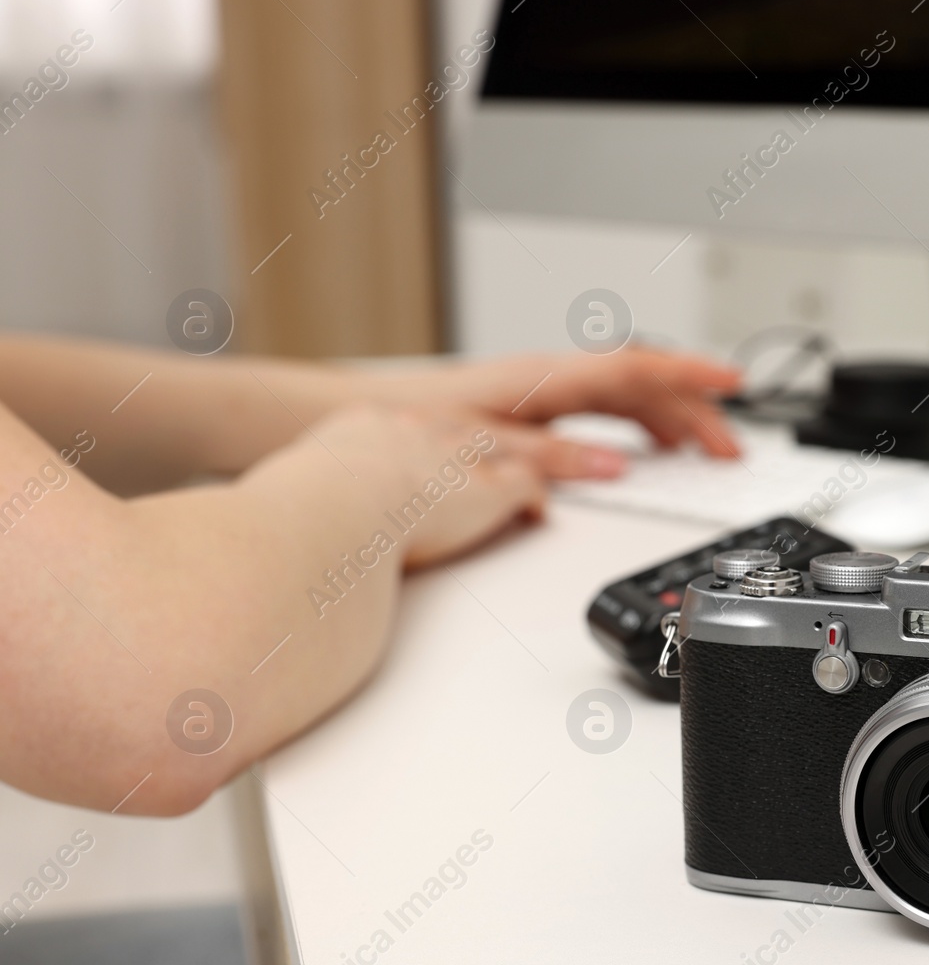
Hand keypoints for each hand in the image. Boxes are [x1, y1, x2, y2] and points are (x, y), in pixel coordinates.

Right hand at [307, 405, 622, 566]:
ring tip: (603, 466)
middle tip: (531, 446)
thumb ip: (308, 508)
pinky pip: (527, 485)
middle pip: (480, 425)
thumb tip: (294, 539)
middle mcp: (416, 429)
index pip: (417, 428)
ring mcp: (453, 453)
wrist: (316, 514)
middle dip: (514, 436)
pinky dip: (541, 499)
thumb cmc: (289, 518)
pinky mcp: (482, 487)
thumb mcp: (290, 496)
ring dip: (566, 458)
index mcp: (364, 427)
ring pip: (525, 445)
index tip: (448, 457)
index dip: (440, 445)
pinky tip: (545, 514)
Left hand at [366, 347, 743, 459]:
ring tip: (701, 451)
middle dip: (694, 410)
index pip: (636, 367)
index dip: (689, 373)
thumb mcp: (494, 447)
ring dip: (670, 418)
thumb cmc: (425, 422)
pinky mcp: (542, 402)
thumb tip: (617, 468)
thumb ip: (558, 460)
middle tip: (729, 448)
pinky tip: (648, 449)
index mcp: (550, 378)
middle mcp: (556, 375)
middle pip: (643, 384)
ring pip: (629, 394)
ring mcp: (551, 386)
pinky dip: (638, 423)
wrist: (377, 415)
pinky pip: (609, 405)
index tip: (732, 382)